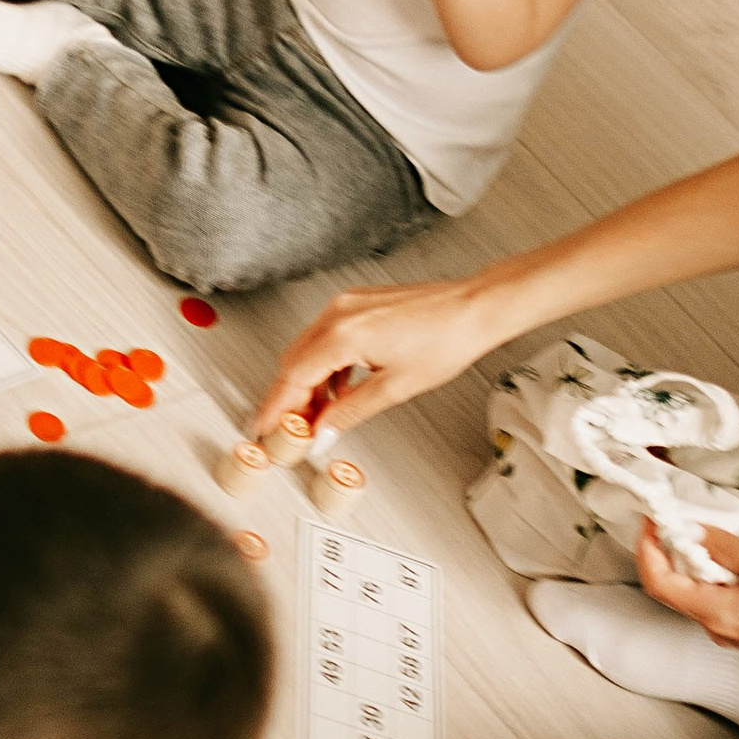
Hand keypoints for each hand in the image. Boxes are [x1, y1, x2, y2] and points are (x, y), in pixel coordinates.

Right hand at [253, 269, 496, 441]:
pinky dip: (325, 366)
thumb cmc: (446, 339)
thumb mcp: (394, 389)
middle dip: (289, 399)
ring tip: (318, 416)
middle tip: (291, 430)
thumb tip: (322, 434)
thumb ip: (349, 414)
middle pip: (294, 362)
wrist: (473, 309)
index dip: (276, 407)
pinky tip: (338, 390)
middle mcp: (338, 313)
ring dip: (308, 384)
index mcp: (343, 333)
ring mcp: (347, 305)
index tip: (264, 427)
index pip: (293, 377)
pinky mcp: (358, 304)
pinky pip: (326, 338)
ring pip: (308, 350)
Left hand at [635, 521, 738, 671]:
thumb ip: (726, 548)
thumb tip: (694, 533)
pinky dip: (714, 574)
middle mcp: (717, 629)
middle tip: (678, 518)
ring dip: (694, 561)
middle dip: (669, 551)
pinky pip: (717, 600)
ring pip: (696, 593)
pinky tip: (731, 555)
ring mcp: (732, 633)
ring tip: (706, 531)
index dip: (648, 549)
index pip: (659, 583)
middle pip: (674, 588)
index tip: (652, 520)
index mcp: (717, 614)